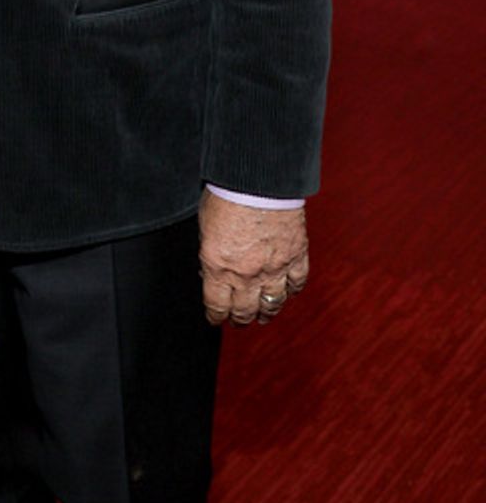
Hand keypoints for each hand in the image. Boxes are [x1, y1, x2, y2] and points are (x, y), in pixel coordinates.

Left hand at [198, 192, 308, 326]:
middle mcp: (246, 274)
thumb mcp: (205, 228)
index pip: (216, 305)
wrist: (259, 180)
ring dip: (267, 313)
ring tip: (264, 316)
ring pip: (272, 304)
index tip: (216, 319)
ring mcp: (274, 268)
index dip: (216, 316)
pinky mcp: (296, 256)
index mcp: (218, 267)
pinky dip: (292, 291)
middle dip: (240, 319)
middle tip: (239, 321)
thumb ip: (210, 254)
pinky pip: (297, 283)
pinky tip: (288, 292)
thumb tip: (212, 269)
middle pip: (245, 310)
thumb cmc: (227, 195)